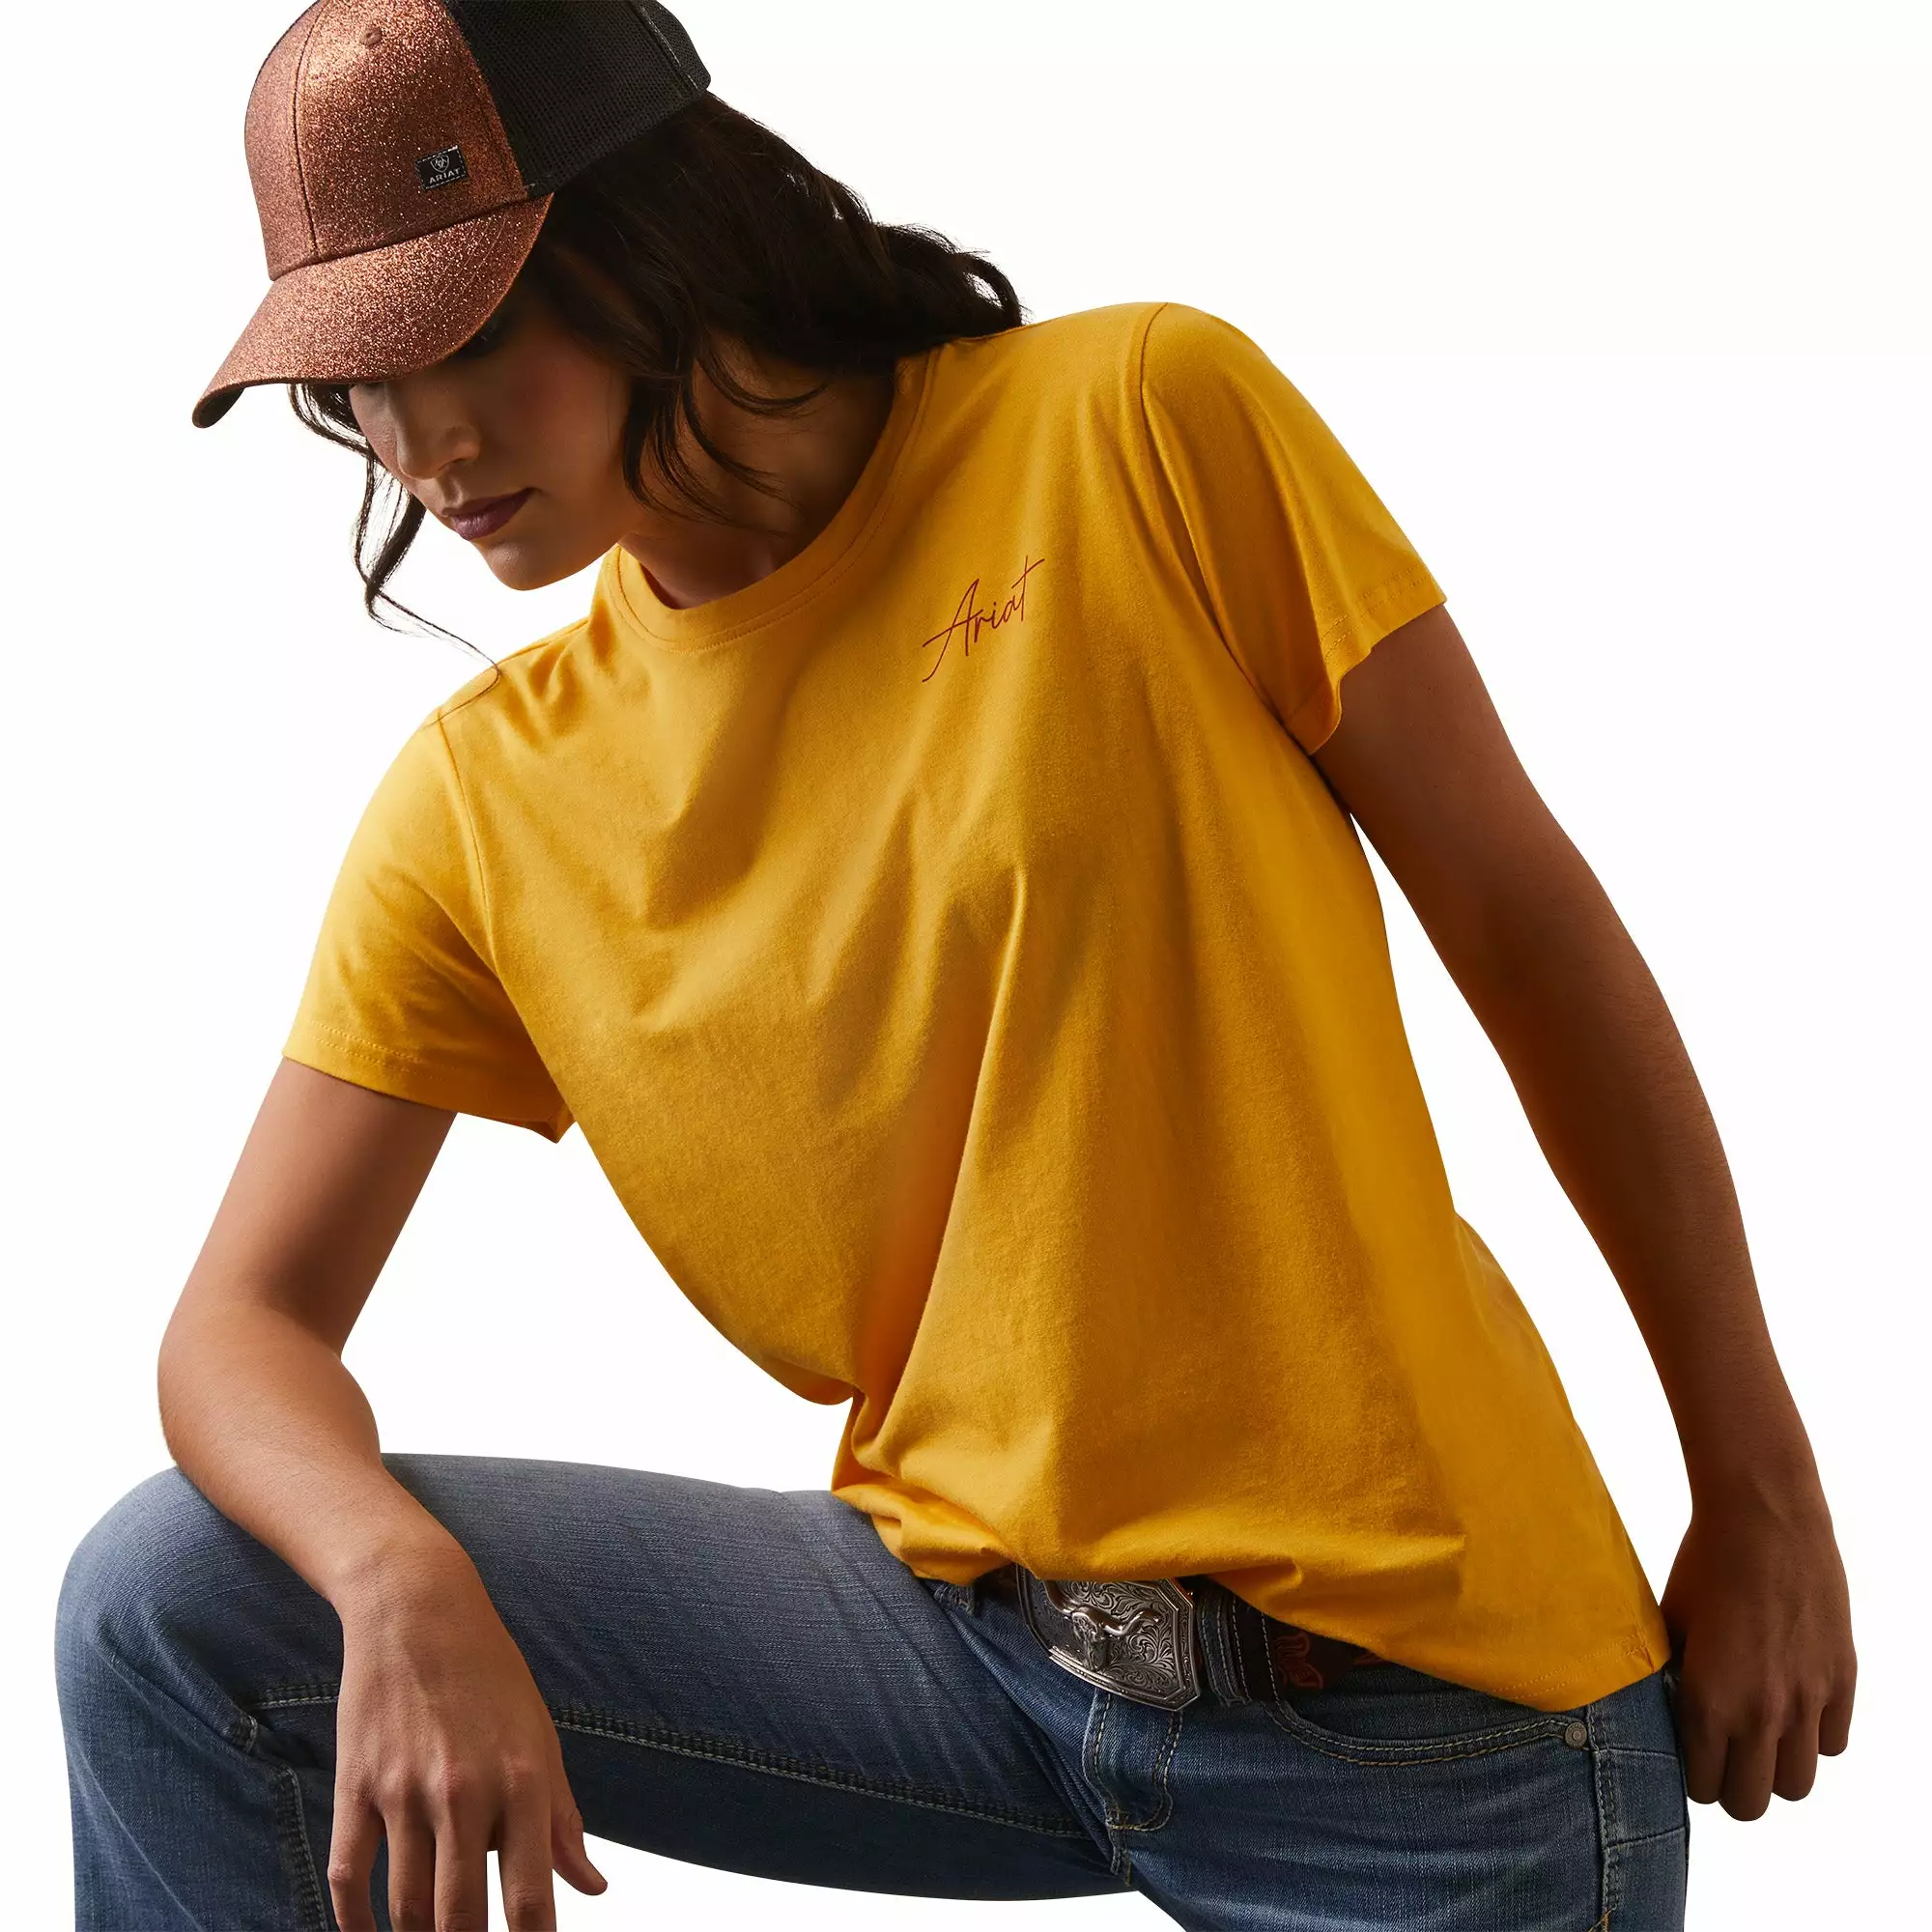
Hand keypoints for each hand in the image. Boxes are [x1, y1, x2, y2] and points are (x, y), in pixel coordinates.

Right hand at [327, 1547, 606, 1930]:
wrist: (419, 1611)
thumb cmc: (490, 1676)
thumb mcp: (541, 1739)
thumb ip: (563, 1820)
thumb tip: (593, 1886)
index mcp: (523, 1781)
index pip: (530, 1898)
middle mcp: (466, 1792)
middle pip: (462, 1918)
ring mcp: (405, 1791)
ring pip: (407, 1908)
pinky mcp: (356, 1785)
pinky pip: (348, 1876)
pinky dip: (355, 1923)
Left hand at [1660, 1476, 1854, 1820]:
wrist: (1764, 1521)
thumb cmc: (1703, 1563)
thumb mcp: (1668, 1624)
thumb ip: (1671, 1680)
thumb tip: (1667, 1711)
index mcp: (1709, 1702)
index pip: (1704, 1788)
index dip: (1694, 1776)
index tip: (1689, 1753)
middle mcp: (1761, 1714)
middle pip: (1751, 1804)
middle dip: (1732, 1785)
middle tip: (1722, 1753)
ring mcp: (1806, 1701)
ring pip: (1796, 1785)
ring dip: (1774, 1767)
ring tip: (1757, 1733)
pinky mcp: (1840, 1681)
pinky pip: (1832, 1743)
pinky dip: (1812, 1735)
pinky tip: (1790, 1702)